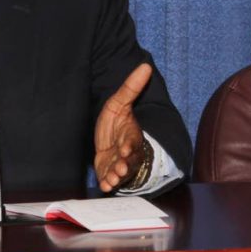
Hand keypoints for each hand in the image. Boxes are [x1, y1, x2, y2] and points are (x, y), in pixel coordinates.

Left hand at [94, 63, 150, 191]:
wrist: (111, 140)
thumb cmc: (117, 121)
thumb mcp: (120, 102)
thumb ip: (131, 87)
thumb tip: (146, 65)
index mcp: (131, 135)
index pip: (132, 141)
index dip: (128, 146)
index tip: (124, 149)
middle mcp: (128, 153)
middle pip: (129, 161)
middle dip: (124, 166)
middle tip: (119, 169)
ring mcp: (119, 164)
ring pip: (121, 173)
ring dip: (116, 176)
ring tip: (112, 179)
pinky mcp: (108, 173)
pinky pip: (110, 181)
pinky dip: (108, 184)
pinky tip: (104, 186)